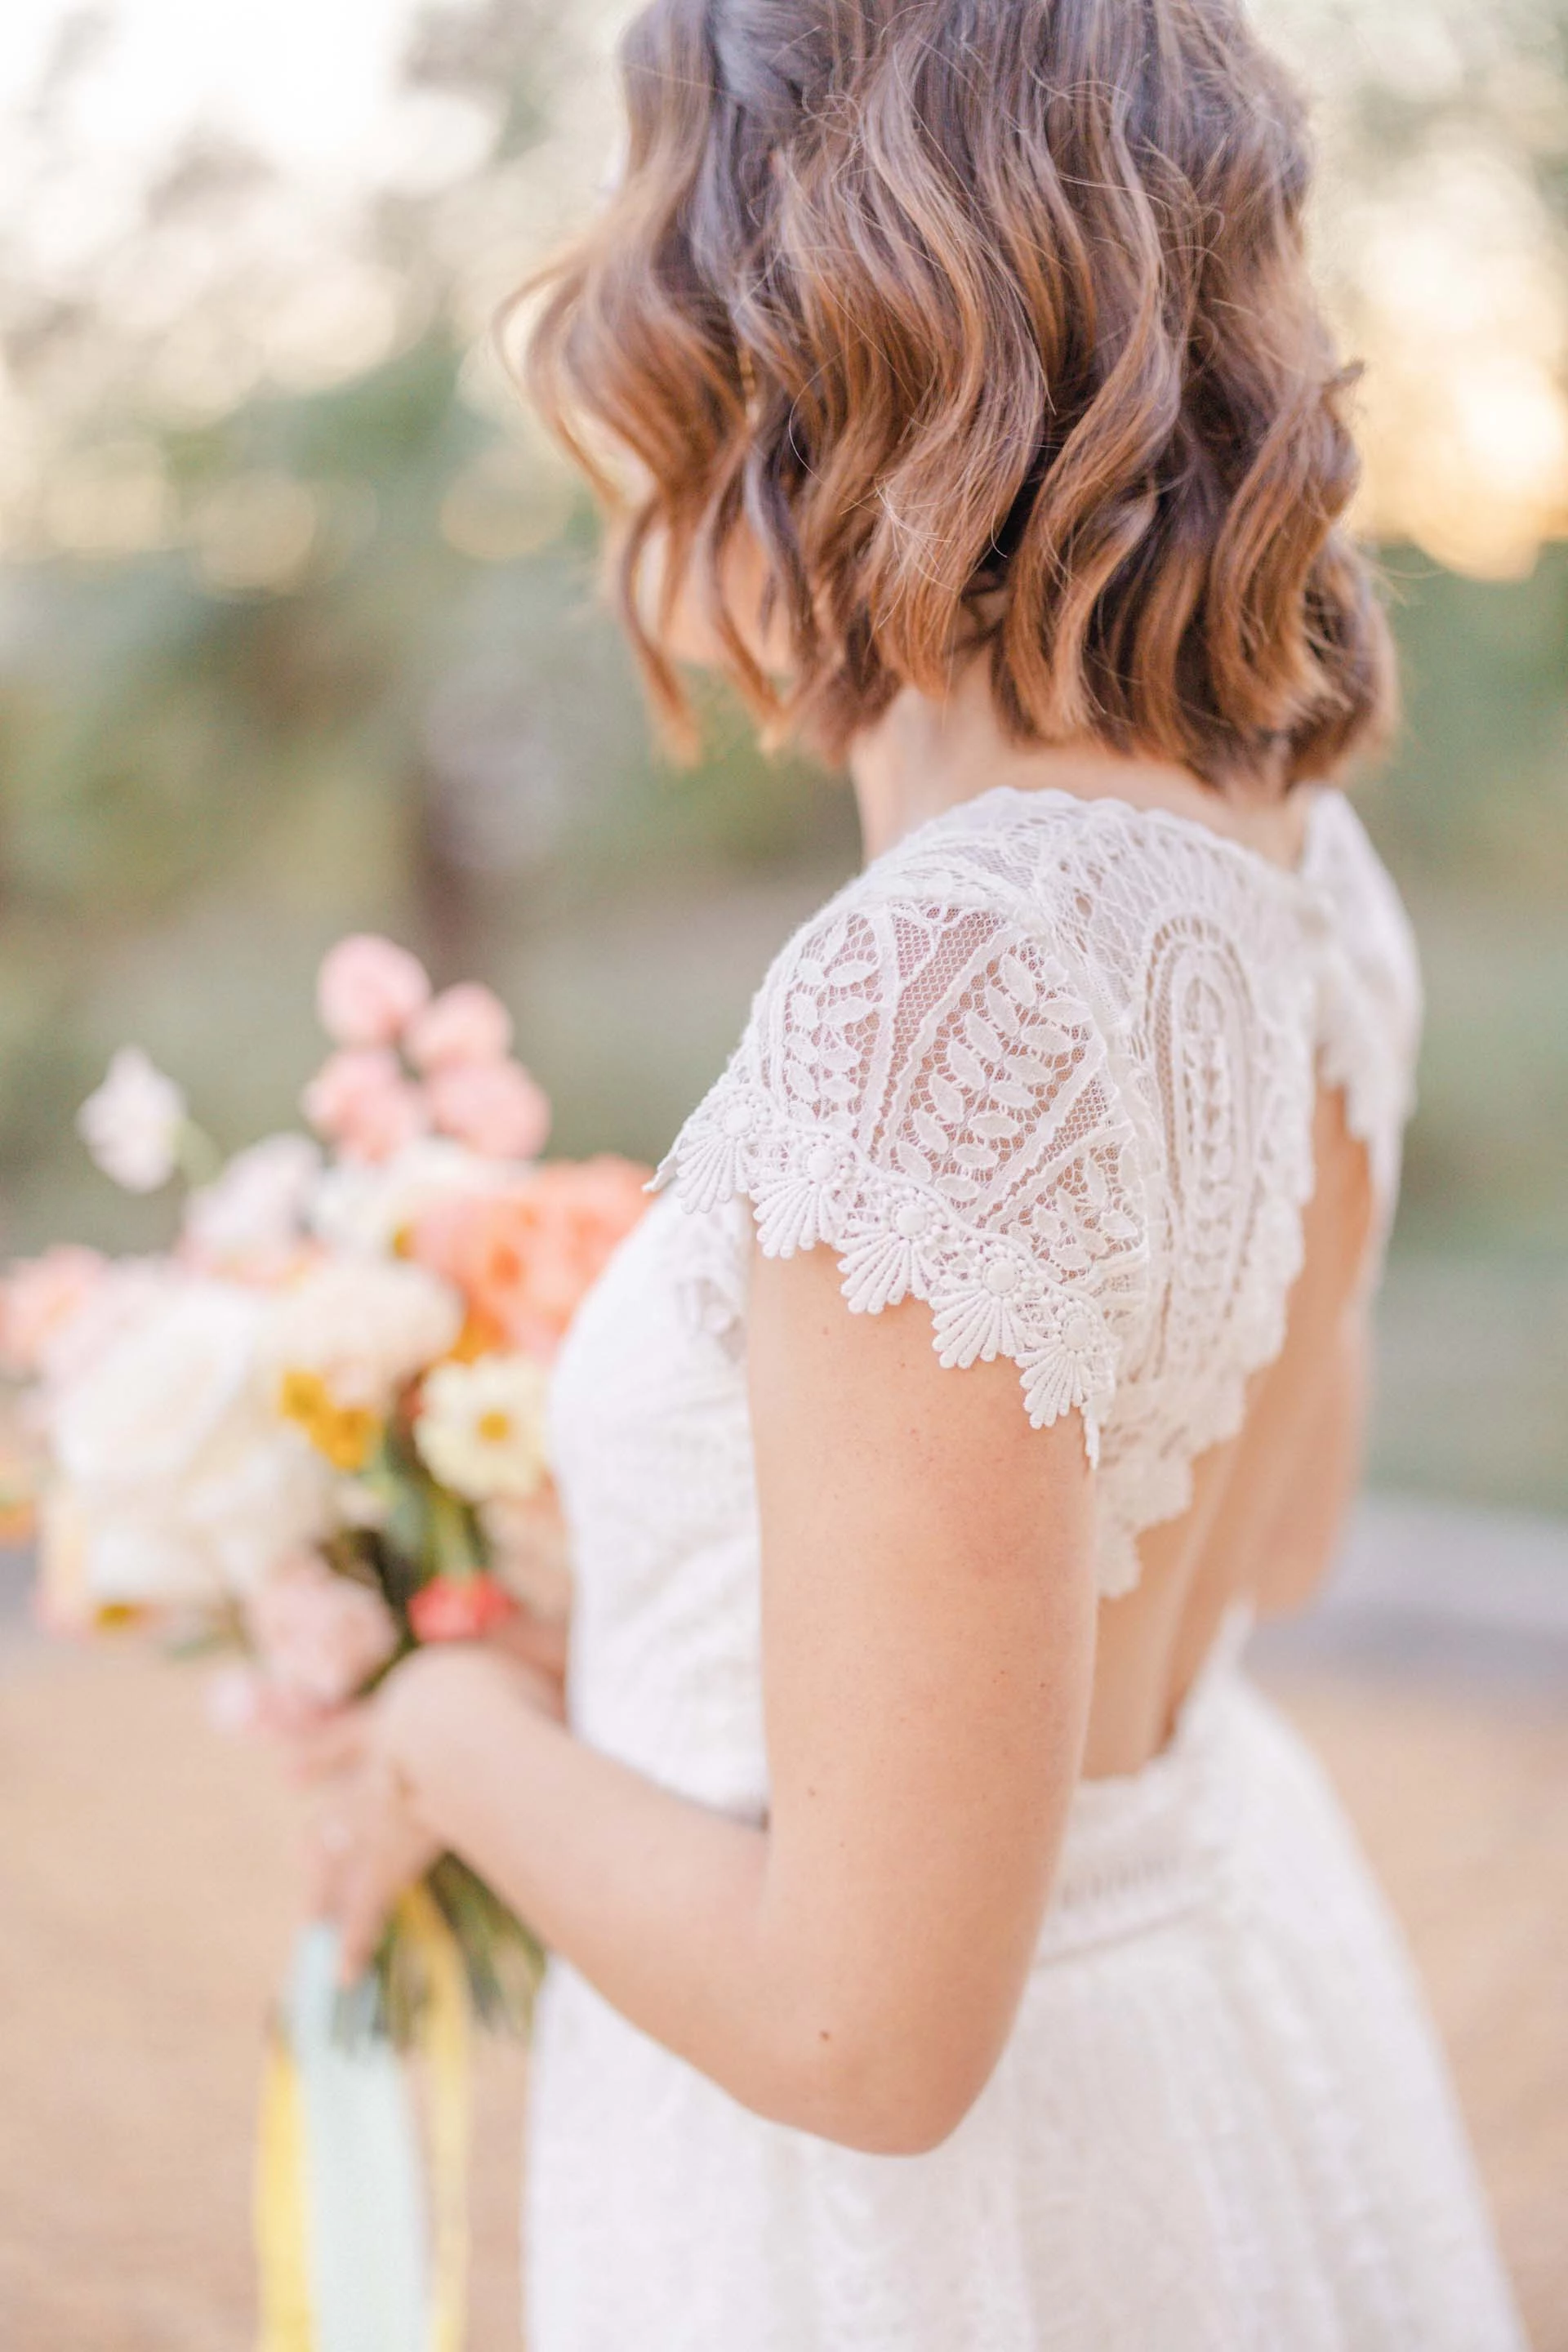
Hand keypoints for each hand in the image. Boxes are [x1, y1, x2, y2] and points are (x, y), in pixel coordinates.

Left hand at [294, 1643, 565, 1984]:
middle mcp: (385, 1749)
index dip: (354, 1720)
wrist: (466, 1721)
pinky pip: (371, 1897)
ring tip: (311, 1910)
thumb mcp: (539, 1650)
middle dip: (320, 1764)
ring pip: (342, 1836)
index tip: (324, 1727)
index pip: (379, 1714)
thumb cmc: (513, 1682)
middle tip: (290, 1772)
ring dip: (326, 1873)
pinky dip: (358, 1932)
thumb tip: (559, 1621)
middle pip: (346, 1760)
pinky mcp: (391, 1847)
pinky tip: (343, 1969)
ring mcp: (380, 1799)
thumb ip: (543, 1639)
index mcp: (416, 1700)